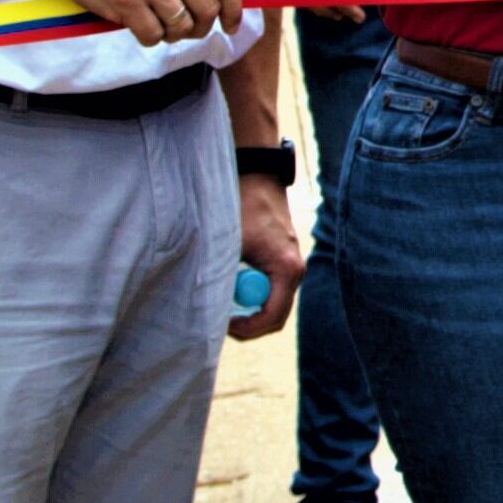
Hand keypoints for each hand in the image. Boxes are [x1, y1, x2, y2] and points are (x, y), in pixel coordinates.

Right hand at [31, 0, 241, 46]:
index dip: (234, 10)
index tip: (231, 24)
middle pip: (208, 10)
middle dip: (203, 28)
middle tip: (189, 30)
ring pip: (182, 27)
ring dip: (172, 34)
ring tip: (156, 22)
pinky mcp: (126, 2)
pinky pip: (153, 36)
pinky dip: (148, 37)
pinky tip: (136, 24)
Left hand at [233, 174, 304, 341]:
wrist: (257, 173)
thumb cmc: (241, 205)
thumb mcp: (228, 244)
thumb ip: (221, 278)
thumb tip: (207, 307)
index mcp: (286, 269)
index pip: (272, 317)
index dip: (247, 329)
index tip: (223, 326)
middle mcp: (295, 270)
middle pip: (275, 315)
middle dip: (248, 323)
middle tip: (220, 321)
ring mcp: (291, 264)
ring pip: (272, 301)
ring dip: (249, 304)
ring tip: (224, 297)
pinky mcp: (282, 258)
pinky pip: (269, 287)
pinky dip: (251, 288)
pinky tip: (233, 278)